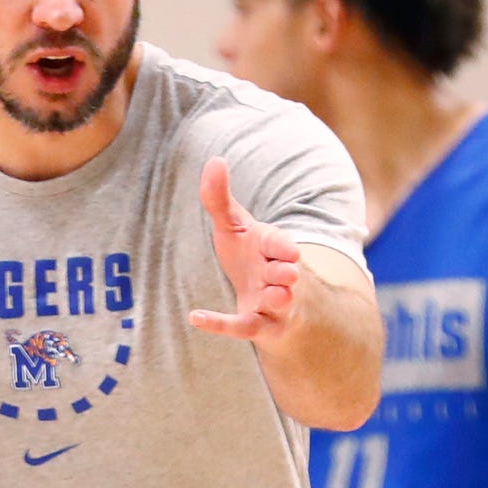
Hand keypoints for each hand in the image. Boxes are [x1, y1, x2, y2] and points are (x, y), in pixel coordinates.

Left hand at [188, 156, 305, 347]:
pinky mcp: (262, 327)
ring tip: (272, 295)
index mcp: (274, 248)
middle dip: (286, 273)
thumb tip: (215, 160)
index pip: (283, 244)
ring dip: (276, 299)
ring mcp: (274, 304)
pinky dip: (221, 324)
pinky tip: (195, 317)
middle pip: (287, 274)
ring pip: (279, 303)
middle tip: (288, 273)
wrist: (267, 298)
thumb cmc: (251, 257)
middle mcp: (279, 276)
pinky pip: (245, 328)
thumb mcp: (234, 226)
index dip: (285, 247)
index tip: (291, 250)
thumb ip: (220, 198)